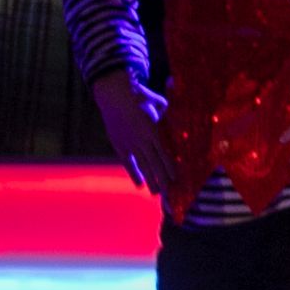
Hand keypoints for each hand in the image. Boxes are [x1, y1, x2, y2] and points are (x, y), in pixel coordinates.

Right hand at [92, 74, 169, 198]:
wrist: (114, 94)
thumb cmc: (140, 96)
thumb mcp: (158, 103)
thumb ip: (166, 113)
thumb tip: (169, 119)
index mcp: (152, 130)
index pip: (163, 154)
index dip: (169, 167)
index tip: (176, 179)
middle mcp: (141, 139)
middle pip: (153, 163)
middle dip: (161, 179)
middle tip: (168, 194)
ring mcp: (129, 143)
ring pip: (141, 165)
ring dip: (149, 179)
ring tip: (155, 193)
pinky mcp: (118, 143)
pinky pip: (127, 161)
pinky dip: (133, 172)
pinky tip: (139, 184)